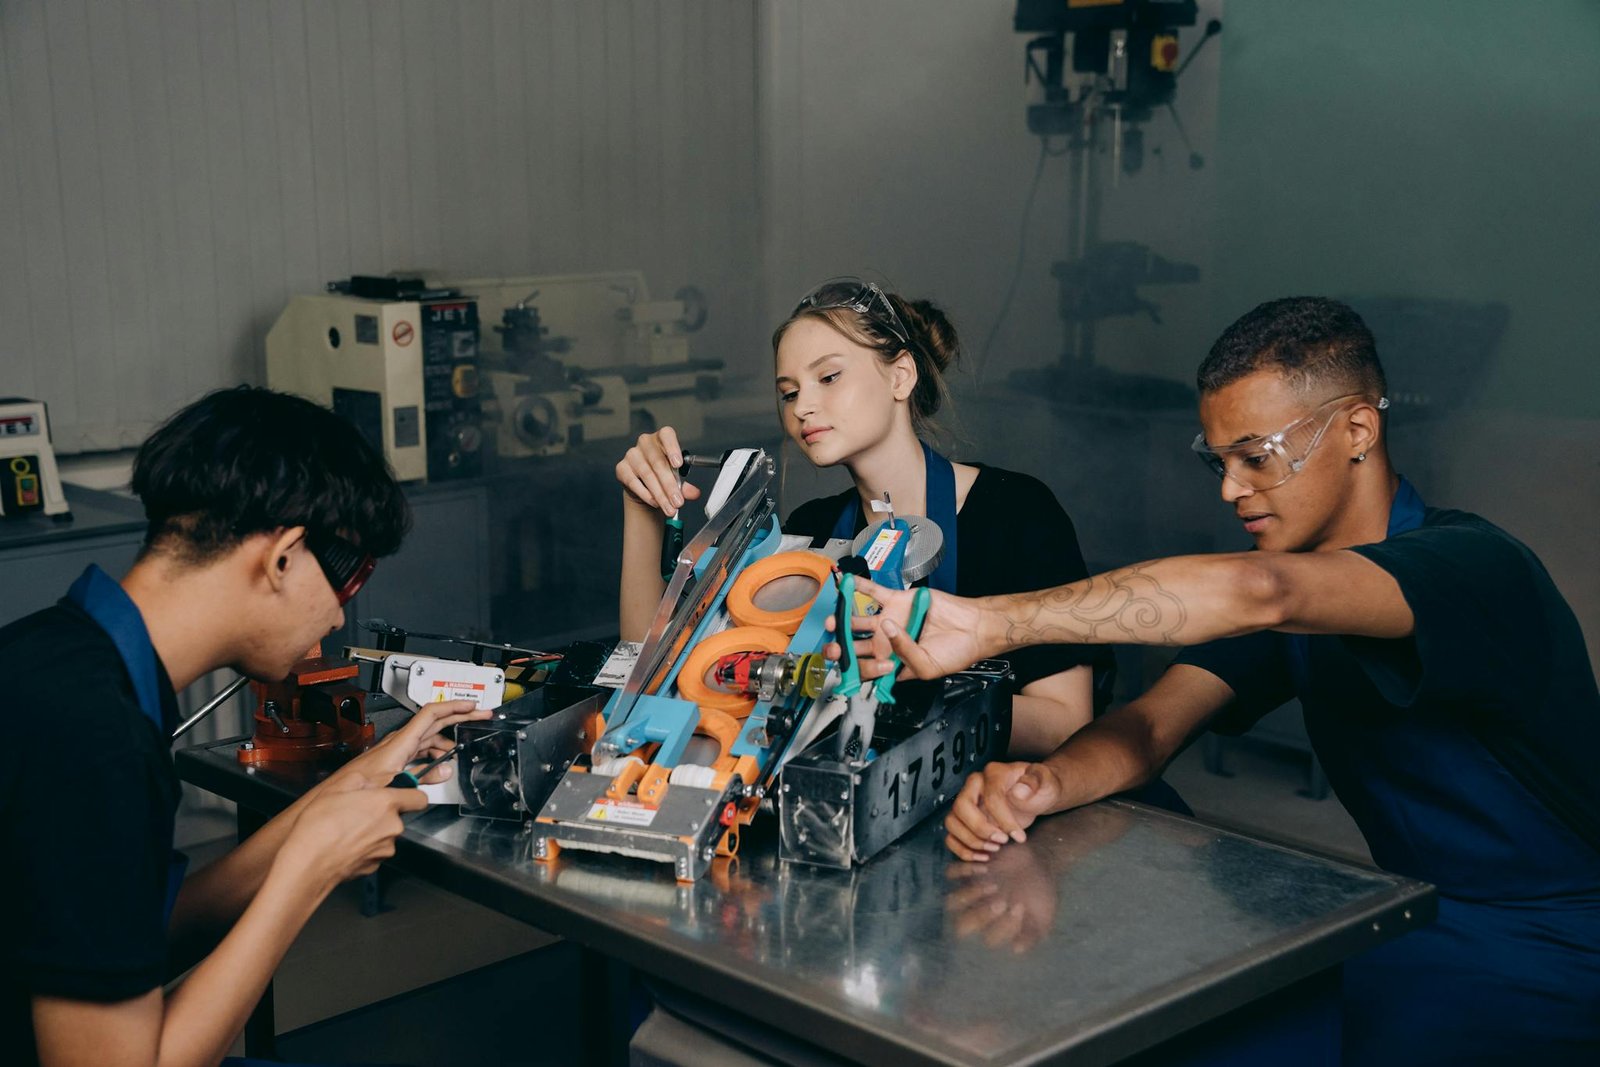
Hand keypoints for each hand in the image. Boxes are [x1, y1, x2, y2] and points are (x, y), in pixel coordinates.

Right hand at [279, 782, 426, 889]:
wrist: (308, 862)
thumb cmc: (319, 826)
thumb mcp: (335, 788)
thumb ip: (359, 779)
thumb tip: (365, 781)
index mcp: (386, 804)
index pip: (419, 798)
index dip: (411, 795)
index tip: (403, 795)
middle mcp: (391, 827)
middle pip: (397, 817)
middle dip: (381, 815)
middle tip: (357, 813)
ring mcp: (385, 849)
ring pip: (385, 836)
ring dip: (372, 832)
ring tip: (347, 831)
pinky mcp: (375, 865)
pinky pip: (375, 852)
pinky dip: (364, 849)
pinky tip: (345, 846)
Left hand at [330, 699, 492, 788]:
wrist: (332, 800)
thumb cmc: (351, 791)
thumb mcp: (390, 788)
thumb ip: (419, 782)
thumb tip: (442, 774)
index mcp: (399, 743)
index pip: (430, 715)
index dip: (454, 707)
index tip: (473, 707)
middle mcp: (397, 744)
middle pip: (434, 724)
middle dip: (458, 718)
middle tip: (479, 717)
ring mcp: (395, 752)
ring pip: (428, 741)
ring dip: (446, 744)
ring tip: (457, 753)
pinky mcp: (392, 763)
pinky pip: (419, 754)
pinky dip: (433, 757)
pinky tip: (438, 768)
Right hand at [615, 427, 700, 516]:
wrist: (644, 485)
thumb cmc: (662, 475)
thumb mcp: (677, 478)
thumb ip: (686, 485)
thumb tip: (694, 493)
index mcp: (662, 438)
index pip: (667, 435)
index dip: (673, 448)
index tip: (678, 464)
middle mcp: (645, 443)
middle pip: (658, 462)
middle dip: (669, 485)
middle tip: (678, 501)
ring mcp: (632, 454)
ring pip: (647, 475)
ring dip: (660, 494)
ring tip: (669, 508)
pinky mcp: (621, 468)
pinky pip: (634, 482)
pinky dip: (646, 495)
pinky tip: (655, 502)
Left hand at [825, 578, 998, 681]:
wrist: (972, 628)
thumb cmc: (955, 652)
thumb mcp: (928, 666)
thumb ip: (905, 652)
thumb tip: (889, 630)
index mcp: (892, 663)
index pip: (866, 668)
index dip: (857, 669)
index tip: (854, 669)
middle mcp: (886, 643)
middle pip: (855, 645)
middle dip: (840, 647)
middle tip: (833, 647)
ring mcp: (889, 620)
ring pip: (858, 620)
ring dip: (843, 619)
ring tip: (833, 620)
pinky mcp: (896, 601)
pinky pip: (873, 593)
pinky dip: (860, 587)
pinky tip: (847, 583)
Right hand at [943, 761, 1062, 860]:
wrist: (1037, 795)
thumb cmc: (1040, 788)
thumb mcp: (1046, 781)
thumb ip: (1035, 782)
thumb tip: (1019, 792)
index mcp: (994, 773)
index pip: (990, 797)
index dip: (1004, 820)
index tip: (1019, 836)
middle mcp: (974, 786)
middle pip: (961, 807)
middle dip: (980, 829)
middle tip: (1001, 842)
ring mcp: (967, 802)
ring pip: (952, 822)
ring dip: (971, 841)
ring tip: (994, 849)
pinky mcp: (965, 820)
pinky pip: (952, 835)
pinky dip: (963, 849)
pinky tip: (982, 855)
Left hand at [945, 846, 1057, 952]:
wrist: (1038, 861)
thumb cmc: (1041, 893)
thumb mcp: (1043, 916)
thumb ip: (1031, 933)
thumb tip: (1016, 949)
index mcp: (996, 928)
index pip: (991, 938)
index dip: (1004, 926)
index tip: (1020, 907)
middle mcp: (979, 913)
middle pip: (963, 925)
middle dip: (981, 915)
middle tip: (1002, 901)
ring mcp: (970, 893)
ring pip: (952, 902)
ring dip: (970, 894)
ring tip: (993, 884)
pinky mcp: (967, 872)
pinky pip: (951, 873)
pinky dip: (963, 870)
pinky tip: (986, 866)